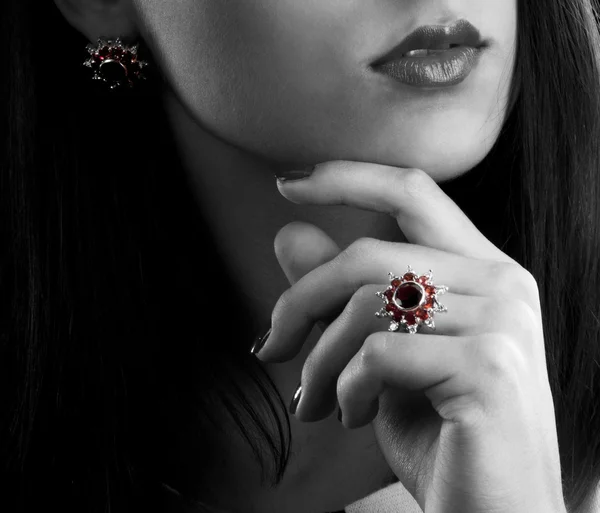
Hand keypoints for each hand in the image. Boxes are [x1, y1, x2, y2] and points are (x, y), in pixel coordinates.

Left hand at [257, 161, 567, 512]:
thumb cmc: (441, 435)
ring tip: (314, 401)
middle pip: (367, 256)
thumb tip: (289, 234)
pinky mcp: (487, 367)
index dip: (346, 177)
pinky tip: (351, 416)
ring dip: (319, 360)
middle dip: (300, 302)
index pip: (412, 192)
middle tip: (272, 348)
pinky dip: (345, 388)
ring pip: (365, 304)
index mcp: (482, 271)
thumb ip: (344, 292)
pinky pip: (378, 353)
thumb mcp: (383, 355)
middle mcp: (502, 284)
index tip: (287, 183)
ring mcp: (502, 323)